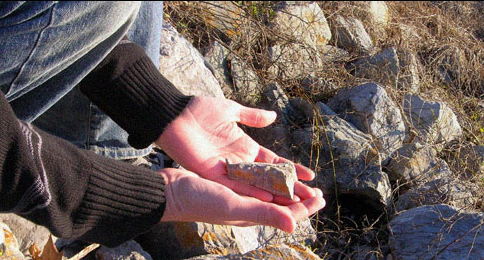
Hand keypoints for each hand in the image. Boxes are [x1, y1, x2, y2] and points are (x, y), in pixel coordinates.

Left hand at [155, 96, 315, 202]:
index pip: (274, 162)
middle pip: (269, 178)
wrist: (173, 114)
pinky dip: (251, 191)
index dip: (291, 169)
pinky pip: (235, 185)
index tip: (310, 176)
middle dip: (289, 187)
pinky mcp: (212, 173)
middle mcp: (239, 161)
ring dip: (275, 194)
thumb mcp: (231, 110)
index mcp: (245, 147)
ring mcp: (227, 168)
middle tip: (310, 196)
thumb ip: (252, 116)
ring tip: (294, 203)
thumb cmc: (198, 110)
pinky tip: (267, 198)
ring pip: (255, 185)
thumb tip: (273, 116)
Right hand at [159, 168, 324, 231]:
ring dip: (286, 189)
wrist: (169, 191)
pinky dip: (268, 179)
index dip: (305, 207)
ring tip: (301, 183)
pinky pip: (255, 183)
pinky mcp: (228, 186)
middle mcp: (247, 207)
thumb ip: (264, 214)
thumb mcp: (235, 206)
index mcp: (252, 215)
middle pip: (280, 205)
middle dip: (300, 199)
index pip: (285, 214)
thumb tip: (294, 225)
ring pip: (269, 193)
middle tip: (318, 191)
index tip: (322, 197)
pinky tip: (271, 173)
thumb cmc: (200, 200)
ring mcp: (237, 197)